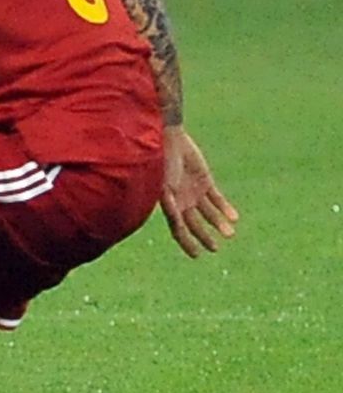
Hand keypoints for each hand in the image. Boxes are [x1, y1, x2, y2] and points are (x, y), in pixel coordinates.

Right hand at [159, 127, 237, 257]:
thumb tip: (176, 223)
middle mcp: (180, 200)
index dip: (187, 243)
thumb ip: (170, 203)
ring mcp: (192, 191)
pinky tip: (234, 217)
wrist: (166, 136)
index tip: (197, 256)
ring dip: (217, 223)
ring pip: (207, 213)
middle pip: (193, 224)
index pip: (178, 229)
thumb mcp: (163, 183)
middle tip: (215, 248)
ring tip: (230, 233)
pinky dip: (225, 208)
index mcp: (167, 203)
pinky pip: (216, 198)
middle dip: (203, 237)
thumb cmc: (159, 159)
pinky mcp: (204, 180)